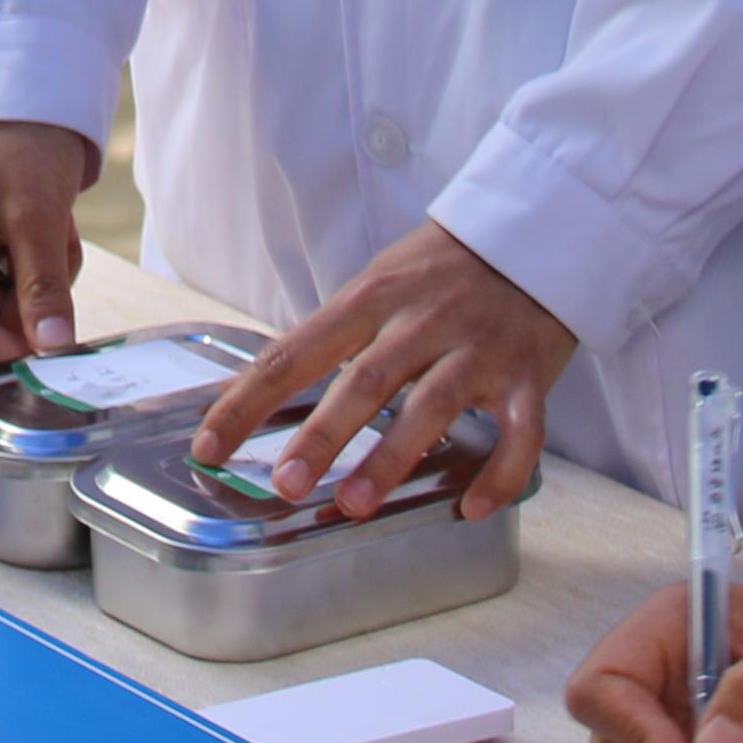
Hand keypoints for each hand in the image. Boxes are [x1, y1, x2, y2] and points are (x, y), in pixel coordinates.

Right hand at [0, 120, 100, 362]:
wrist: (29, 96)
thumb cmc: (18, 144)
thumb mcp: (35, 219)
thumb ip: (43, 289)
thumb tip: (54, 349)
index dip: (21, 349)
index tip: (66, 353)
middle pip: (1, 322)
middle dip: (40, 295)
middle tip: (58, 247)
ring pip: (22, 303)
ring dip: (51, 274)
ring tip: (55, 224)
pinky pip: (29, 280)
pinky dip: (50, 259)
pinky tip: (52, 222)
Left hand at [189, 217, 572, 520]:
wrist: (532, 233)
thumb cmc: (440, 270)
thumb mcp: (377, 285)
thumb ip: (335, 337)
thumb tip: (264, 394)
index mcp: (370, 298)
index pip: (295, 352)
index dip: (247, 401)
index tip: (209, 448)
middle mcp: (421, 321)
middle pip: (364, 380)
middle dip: (322, 435)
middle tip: (285, 484)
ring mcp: (477, 348)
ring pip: (432, 406)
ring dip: (391, 457)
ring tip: (355, 503)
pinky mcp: (527, 374)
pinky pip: (518, 431)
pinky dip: (498, 472)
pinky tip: (469, 508)